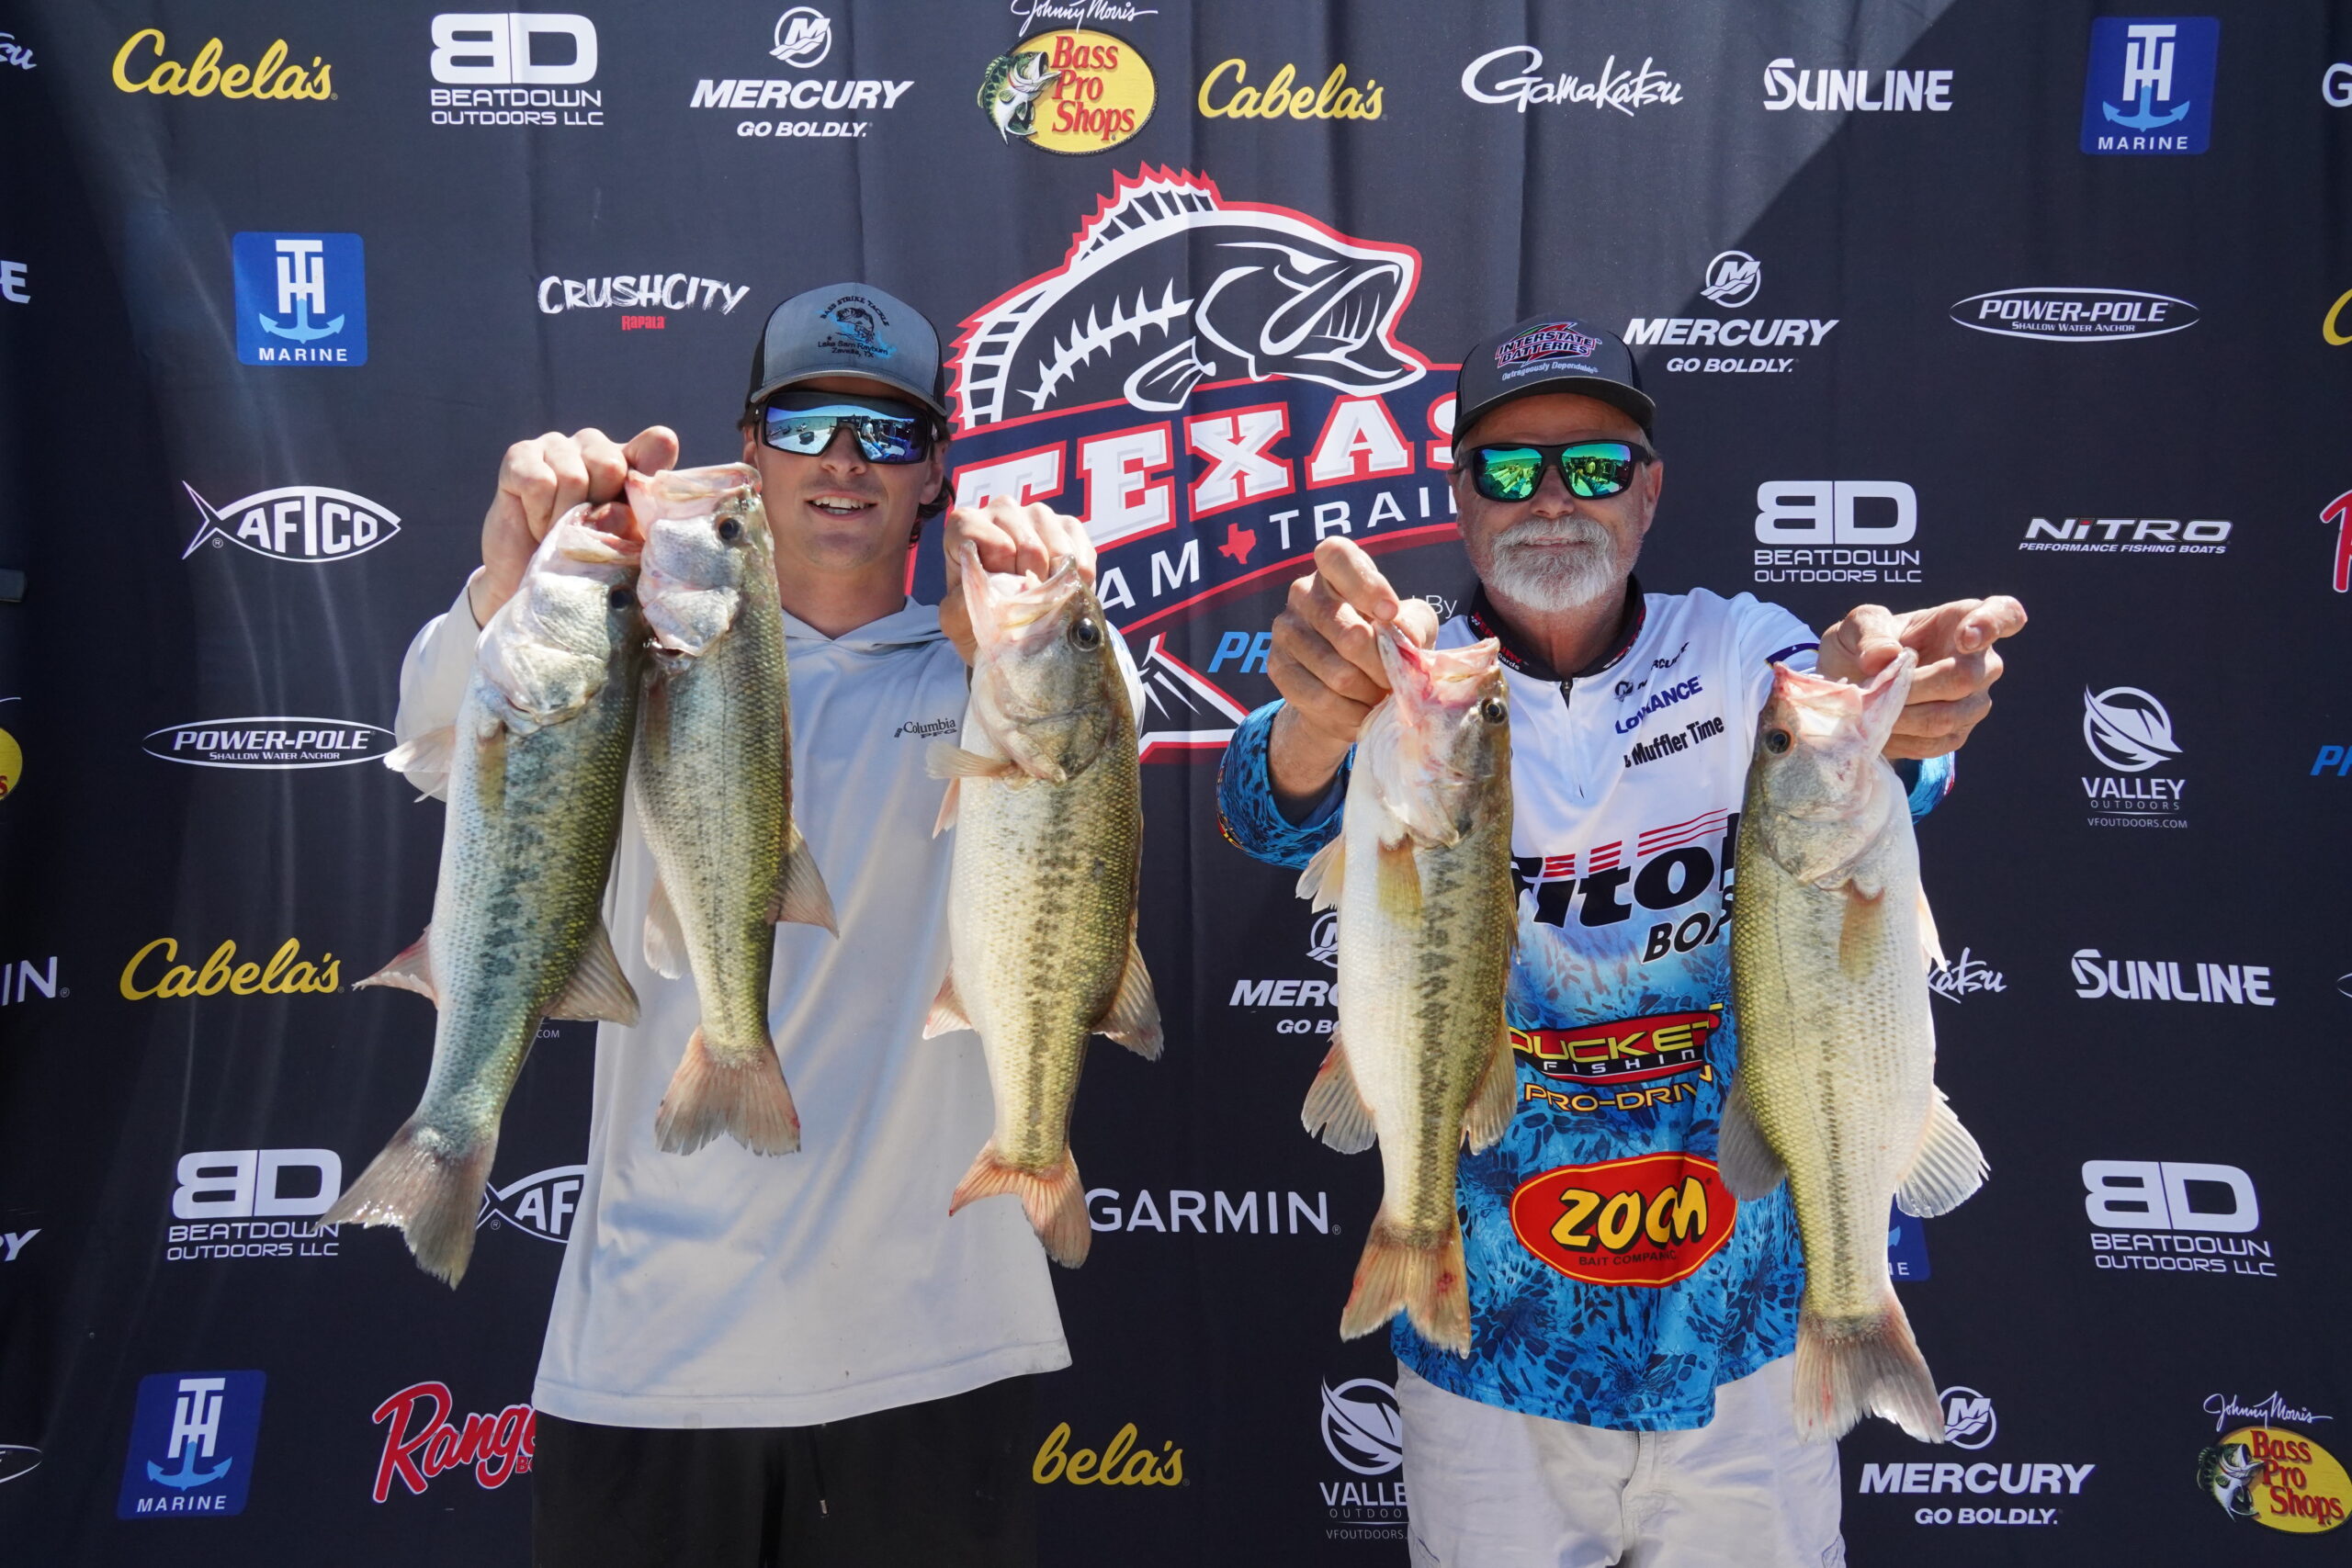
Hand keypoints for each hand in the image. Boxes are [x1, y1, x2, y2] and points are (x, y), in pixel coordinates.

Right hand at [472, 426, 677, 623]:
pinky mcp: (520, 455)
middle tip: (584, 530)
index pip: (658, 444)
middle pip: (609, 464)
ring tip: (559, 532)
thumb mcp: (624, 548)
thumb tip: (617, 510)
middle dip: (597, 509)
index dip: (649, 475)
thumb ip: (632, 524)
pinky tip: (538, 524)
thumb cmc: (588, 563)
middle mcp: (597, 444)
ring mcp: (557, 445)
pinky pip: (538, 482)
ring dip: (564, 519)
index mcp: (634, 461)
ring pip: (572, 476)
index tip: (636, 510)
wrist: (535, 582)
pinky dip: (539, 515)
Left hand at [937, 498, 1097, 664]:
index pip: (997, 545)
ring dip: (1056, 585)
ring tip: (1042, 601)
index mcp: (966, 523)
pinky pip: (1081, 555)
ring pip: (1060, 551)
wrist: (999, 625)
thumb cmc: (972, 615)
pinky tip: (1062, 592)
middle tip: (1025, 606)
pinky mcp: (1068, 525)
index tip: (999, 597)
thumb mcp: (958, 618)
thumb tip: (992, 592)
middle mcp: (1002, 509)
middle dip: (1032, 586)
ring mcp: (1038, 513)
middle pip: (1031, 548)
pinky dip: (1078, 582)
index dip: (1004, 578)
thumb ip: (964, 605)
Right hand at [1266, 537, 1438, 803]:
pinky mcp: (1277, 666)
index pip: (1337, 558)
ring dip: (1368, 692)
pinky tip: (1361, 711)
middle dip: (1381, 665)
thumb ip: (1414, 624)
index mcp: (1334, 568)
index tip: (1390, 614)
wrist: (1352, 689)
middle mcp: (1302, 592)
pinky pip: (1320, 698)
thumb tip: (1405, 637)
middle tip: (1398, 681)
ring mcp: (1285, 630)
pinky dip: (1349, 713)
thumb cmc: (1387, 643)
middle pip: (1347, 632)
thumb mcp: (1413, 626)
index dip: (1366, 585)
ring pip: (1337, 673)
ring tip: (1381, 696)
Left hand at [1816, 596, 2027, 758]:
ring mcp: (1974, 700)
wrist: (1852, 685)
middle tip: (1876, 688)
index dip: (1992, 624)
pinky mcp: (1958, 733)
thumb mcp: (1856, 626)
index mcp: (1962, 619)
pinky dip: (1900, 739)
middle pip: (1966, 677)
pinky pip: (1935, 744)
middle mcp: (1981, 661)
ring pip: (1948, 717)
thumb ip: (1869, 632)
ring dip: (1901, 717)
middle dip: (1913, 686)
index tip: (1965, 637)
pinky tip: (1880, 728)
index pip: (2004, 614)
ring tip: (1870, 709)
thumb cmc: (1864, 645)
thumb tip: (1886, 657)